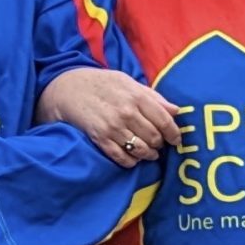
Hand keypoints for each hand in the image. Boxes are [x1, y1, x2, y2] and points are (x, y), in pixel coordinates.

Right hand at [41, 66, 181, 167]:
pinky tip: (132, 157)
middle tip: (158, 144)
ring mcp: (113, 127)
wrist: (68, 88)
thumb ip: (153, 97)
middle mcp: (127, 113)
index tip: (176, 140)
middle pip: (155, 138)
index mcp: (137, 96)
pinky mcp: (100, 139)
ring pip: (141, 150)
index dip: (174, 134)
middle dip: (159, 144)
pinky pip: (123, 158)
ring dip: (148, 155)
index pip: (165, 121)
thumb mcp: (128, 82)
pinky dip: (131, 162)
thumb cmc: (102, 84)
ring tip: (148, 153)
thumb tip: (177, 111)